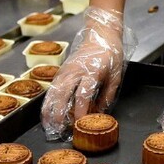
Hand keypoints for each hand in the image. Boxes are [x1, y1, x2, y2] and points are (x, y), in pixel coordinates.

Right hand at [41, 8, 127, 139]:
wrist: (101, 34)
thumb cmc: (111, 54)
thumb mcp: (116, 75)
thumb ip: (108, 95)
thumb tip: (100, 113)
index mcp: (92, 71)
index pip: (83, 94)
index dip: (81, 110)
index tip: (80, 123)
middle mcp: (75, 71)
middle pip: (63, 94)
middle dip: (59, 113)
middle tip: (59, 130)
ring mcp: (66, 70)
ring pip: (53, 92)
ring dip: (49, 109)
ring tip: (49, 126)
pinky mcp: (61, 70)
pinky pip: (52, 88)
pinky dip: (48, 101)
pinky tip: (46, 113)